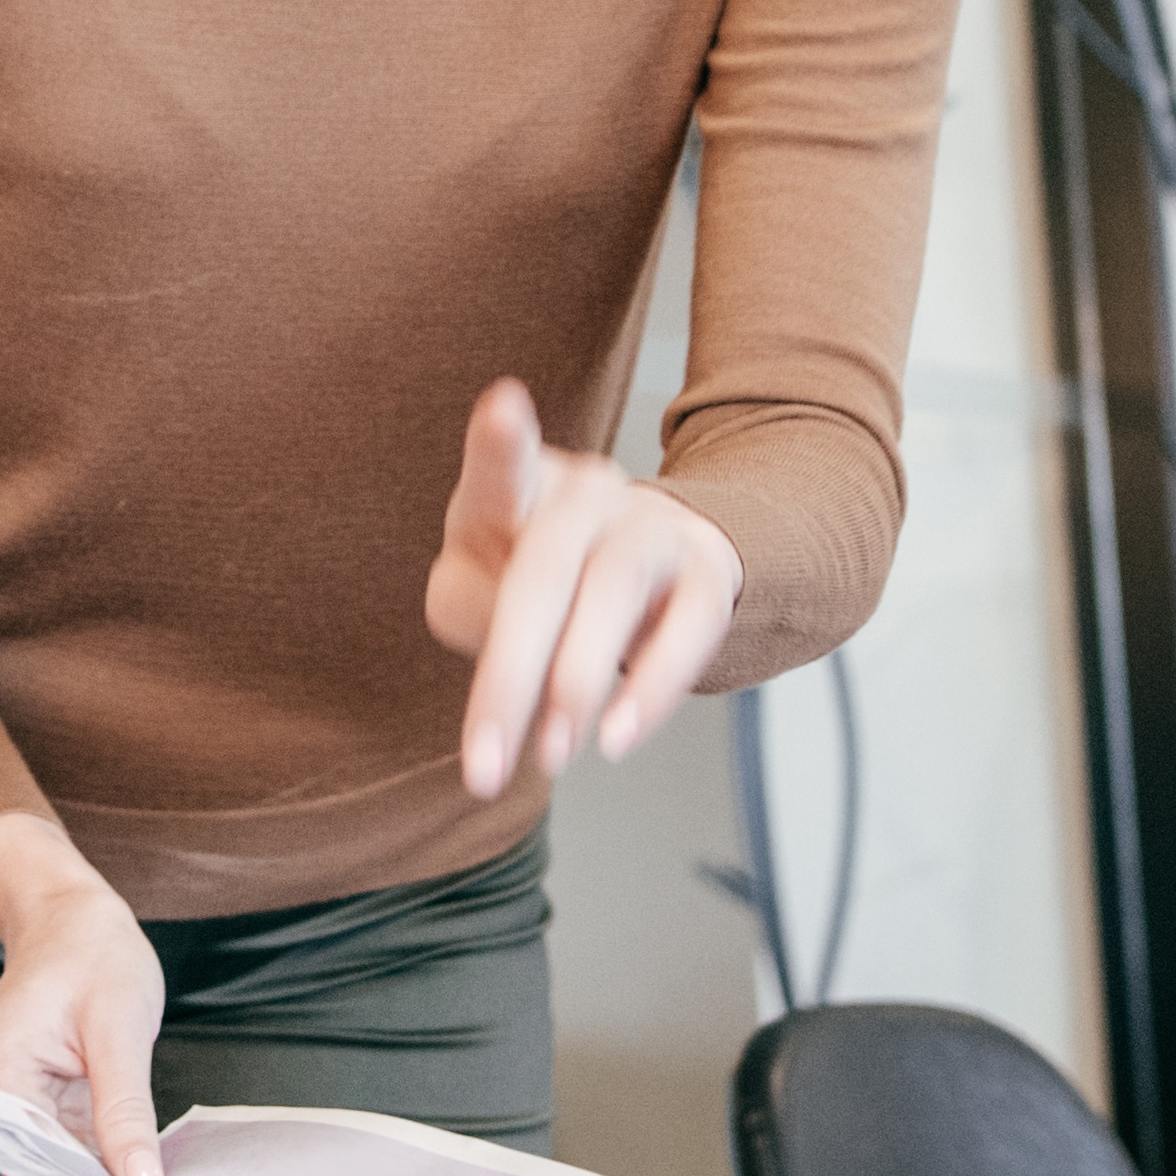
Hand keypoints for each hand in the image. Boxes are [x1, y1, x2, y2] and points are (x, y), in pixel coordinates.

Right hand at [0, 810, 172, 1175]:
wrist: (73, 917)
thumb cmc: (92, 955)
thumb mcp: (118, 1030)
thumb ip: (124, 1112)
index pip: (33, 1168)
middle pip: (43, 1175)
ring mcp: (17, 1103)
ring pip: (60, 1167)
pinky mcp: (42, 1102)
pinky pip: (71, 1146)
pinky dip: (105, 1157)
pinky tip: (143, 1163)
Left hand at [427, 380, 738, 799]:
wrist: (649, 563)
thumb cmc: (536, 576)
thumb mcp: (477, 586)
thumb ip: (467, 608)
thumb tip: (506, 665)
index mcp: (517, 487)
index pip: (502, 467)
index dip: (502, 442)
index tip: (504, 411)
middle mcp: (587, 495)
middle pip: (546, 569)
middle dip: (511, 673)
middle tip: (484, 764)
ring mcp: (652, 526)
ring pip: (615, 594)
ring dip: (577, 685)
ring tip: (549, 758)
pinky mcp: (707, 573)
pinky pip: (688, 631)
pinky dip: (653, 691)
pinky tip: (618, 740)